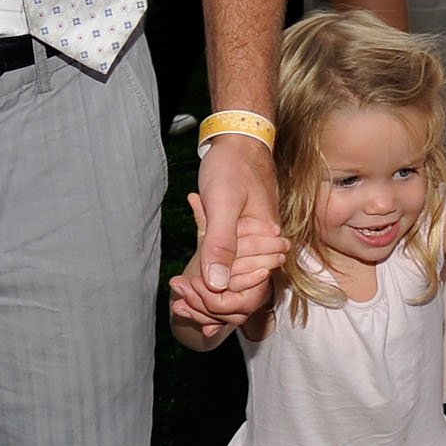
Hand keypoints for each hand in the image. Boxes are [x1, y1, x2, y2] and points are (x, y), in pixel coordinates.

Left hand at [171, 139, 285, 329]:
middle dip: (210, 303)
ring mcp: (255, 242)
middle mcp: (265, 246)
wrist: (239, 139)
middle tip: (179, 306)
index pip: (246, 288)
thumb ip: (221, 244)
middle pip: (242, 290)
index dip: (215, 300)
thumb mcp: (222, 204)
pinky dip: (209, 275)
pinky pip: (229, 265)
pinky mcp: (244, 237)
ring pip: (234, 280)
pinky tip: (190, 286)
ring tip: (180, 301)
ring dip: (207, 292)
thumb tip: (215, 285)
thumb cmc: (231, 166)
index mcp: (267, 241)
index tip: (184, 297)